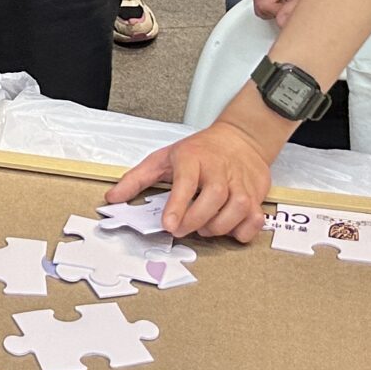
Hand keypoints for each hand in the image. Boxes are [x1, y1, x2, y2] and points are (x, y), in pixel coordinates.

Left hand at [110, 123, 274, 240]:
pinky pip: (255, 219)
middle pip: (214, 198)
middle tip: (179, 228)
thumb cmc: (200, 151)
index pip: (186, 181)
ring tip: (202, 227)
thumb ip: (137, 179)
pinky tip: (228, 228)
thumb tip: (113, 198)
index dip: (178, 204)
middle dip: (195, 220)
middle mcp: (219, 170)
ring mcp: (240, 183)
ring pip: (237, 209)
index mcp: (193, 158)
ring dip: (218, 226)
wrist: (240, 139)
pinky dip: (243, 230)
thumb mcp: (164, 158)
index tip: (168, 224)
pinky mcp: (256, 195)